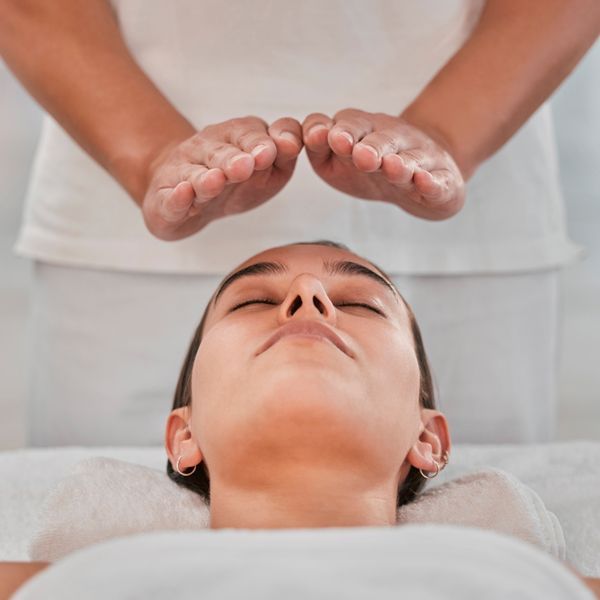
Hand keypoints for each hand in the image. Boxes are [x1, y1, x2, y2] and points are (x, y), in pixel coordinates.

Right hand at [142, 116, 302, 239]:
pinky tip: (184, 194)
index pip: (251, 132)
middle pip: (223, 152)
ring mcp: (184, 171)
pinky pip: (171, 197)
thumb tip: (292, 144)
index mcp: (237, 138)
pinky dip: (177, 197)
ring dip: (207, 177)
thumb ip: (284, 157)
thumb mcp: (268, 171)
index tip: (284, 148)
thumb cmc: (235, 183)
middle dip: (236, 158)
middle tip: (248, 164)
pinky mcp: (165, 197)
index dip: (266, 140)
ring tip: (217, 180)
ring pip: (196, 173)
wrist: (185, 195)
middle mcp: (208, 148)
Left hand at [302, 108, 464, 219]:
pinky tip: (425, 182)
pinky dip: (432, 183)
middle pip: (381, 139)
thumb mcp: (335, 161)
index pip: (348, 124)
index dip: (338, 130)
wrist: (421, 175)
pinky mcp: (443, 181)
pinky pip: (438, 182)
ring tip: (391, 167)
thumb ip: (319, 149)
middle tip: (361, 156)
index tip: (328, 138)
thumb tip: (313, 136)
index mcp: (362, 131)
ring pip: (410, 159)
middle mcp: (393, 139)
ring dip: (400, 163)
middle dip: (371, 147)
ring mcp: (421, 158)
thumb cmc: (368, 168)